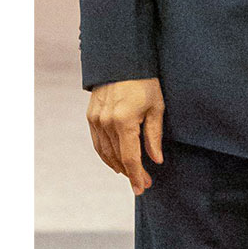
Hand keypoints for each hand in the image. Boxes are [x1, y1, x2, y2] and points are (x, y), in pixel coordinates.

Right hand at [87, 78, 164, 194]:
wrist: (122, 61)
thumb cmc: (145, 82)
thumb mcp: (156, 106)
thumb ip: (154, 135)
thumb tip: (156, 160)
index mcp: (124, 121)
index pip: (130, 157)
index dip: (137, 175)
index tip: (143, 188)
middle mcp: (106, 122)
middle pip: (117, 157)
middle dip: (130, 172)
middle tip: (143, 183)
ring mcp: (95, 120)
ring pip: (105, 152)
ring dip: (117, 166)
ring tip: (131, 174)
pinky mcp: (91, 116)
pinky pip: (97, 142)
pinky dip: (106, 154)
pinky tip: (116, 160)